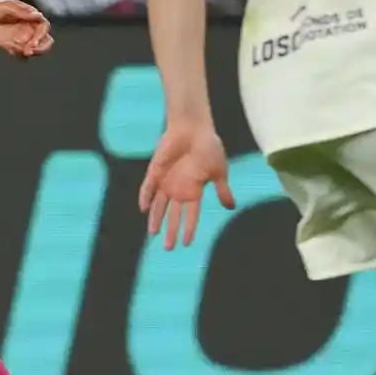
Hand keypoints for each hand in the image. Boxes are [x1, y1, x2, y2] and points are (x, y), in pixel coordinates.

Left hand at [0, 0, 53, 58]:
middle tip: (29, 51)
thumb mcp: (6, 5)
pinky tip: (11, 51)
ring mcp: (22, 37)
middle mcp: (29, 27)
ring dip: (32, 53)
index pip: (44, 27)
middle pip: (45, 40)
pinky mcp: (12, 45)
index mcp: (30, 16)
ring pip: (36, 49)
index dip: (41, 36)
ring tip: (21, 52)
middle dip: (41, 48)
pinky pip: (22, 55)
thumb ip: (21, 11)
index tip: (32, 43)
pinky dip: (20, 56)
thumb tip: (38, 15)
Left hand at [138, 121, 235, 249]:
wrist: (193, 127)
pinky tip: (143, 208)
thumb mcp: (219, 171)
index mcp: (194, 191)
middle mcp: (178, 189)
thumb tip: (231, 207)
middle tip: (168, 247)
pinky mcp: (156, 170)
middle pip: (173, 215)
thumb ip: (222, 189)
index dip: (189, 229)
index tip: (186, 244)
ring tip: (152, 233)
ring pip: (158, 204)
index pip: (191, 215)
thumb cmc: (208, 147)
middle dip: (171, 230)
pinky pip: (148, 186)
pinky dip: (145, 197)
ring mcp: (166, 181)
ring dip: (155, 218)